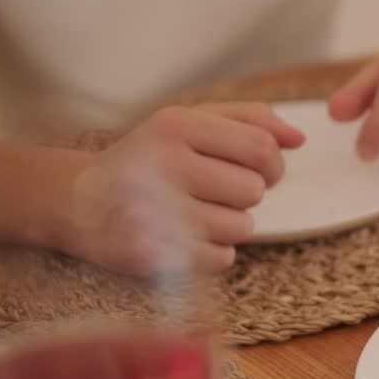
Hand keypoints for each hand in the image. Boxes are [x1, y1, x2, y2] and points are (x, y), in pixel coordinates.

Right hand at [53, 103, 303, 275]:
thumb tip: (299, 138)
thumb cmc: (148, 159)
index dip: (273, 164)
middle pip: (255, 189)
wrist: (78, 201)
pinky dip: (213, 252)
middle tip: (213, 191)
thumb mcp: (188, 123)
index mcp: (175, 125)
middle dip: (245, 195)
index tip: (259, 169)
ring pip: (242, 226)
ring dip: (230, 225)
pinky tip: (184, 237)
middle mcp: (162, 164)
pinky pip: (223, 258)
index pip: (261, 147)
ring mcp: (155, 211)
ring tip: (194, 214)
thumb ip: (248, 121)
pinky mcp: (152, 254)